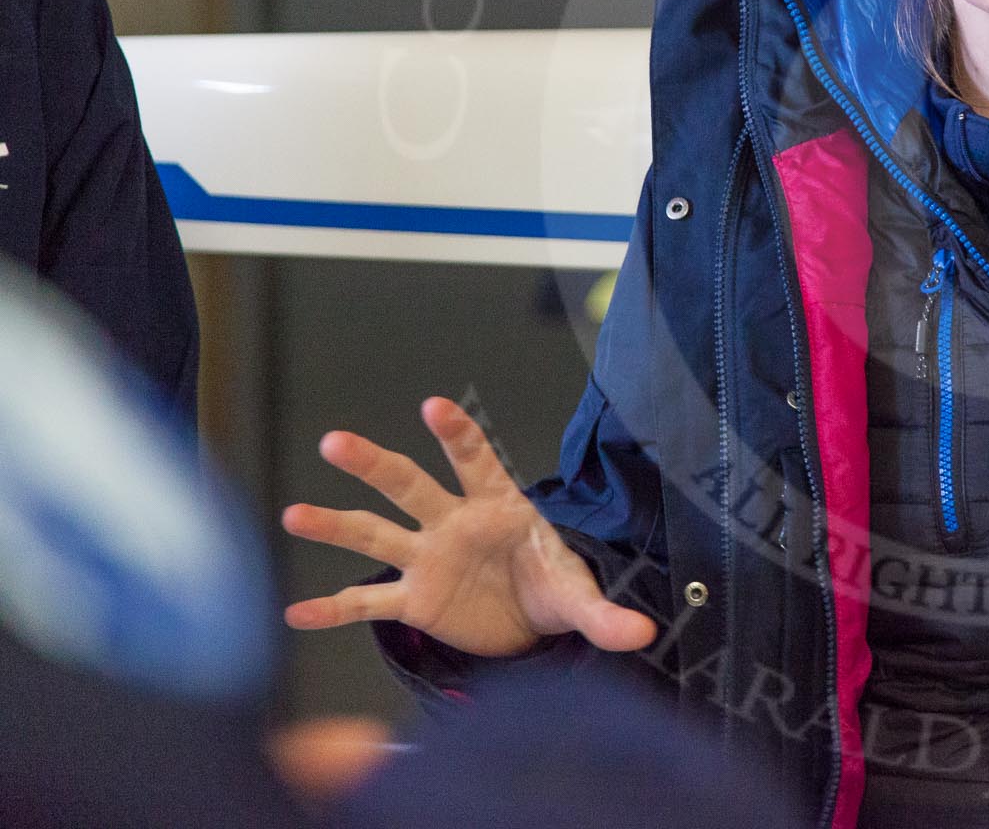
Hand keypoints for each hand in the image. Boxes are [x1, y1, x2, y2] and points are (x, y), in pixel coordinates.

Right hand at [281, 396, 655, 657]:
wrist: (532, 622)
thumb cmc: (554, 586)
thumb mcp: (581, 596)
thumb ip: (606, 615)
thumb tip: (644, 633)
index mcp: (498, 505)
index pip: (475, 460)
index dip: (457, 433)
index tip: (435, 406)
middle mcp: (453, 523)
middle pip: (409, 486)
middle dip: (374, 464)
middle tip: (336, 441)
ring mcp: (427, 560)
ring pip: (375, 534)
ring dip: (335, 524)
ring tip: (293, 514)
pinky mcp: (415, 600)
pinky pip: (367, 604)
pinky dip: (334, 610)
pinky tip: (295, 613)